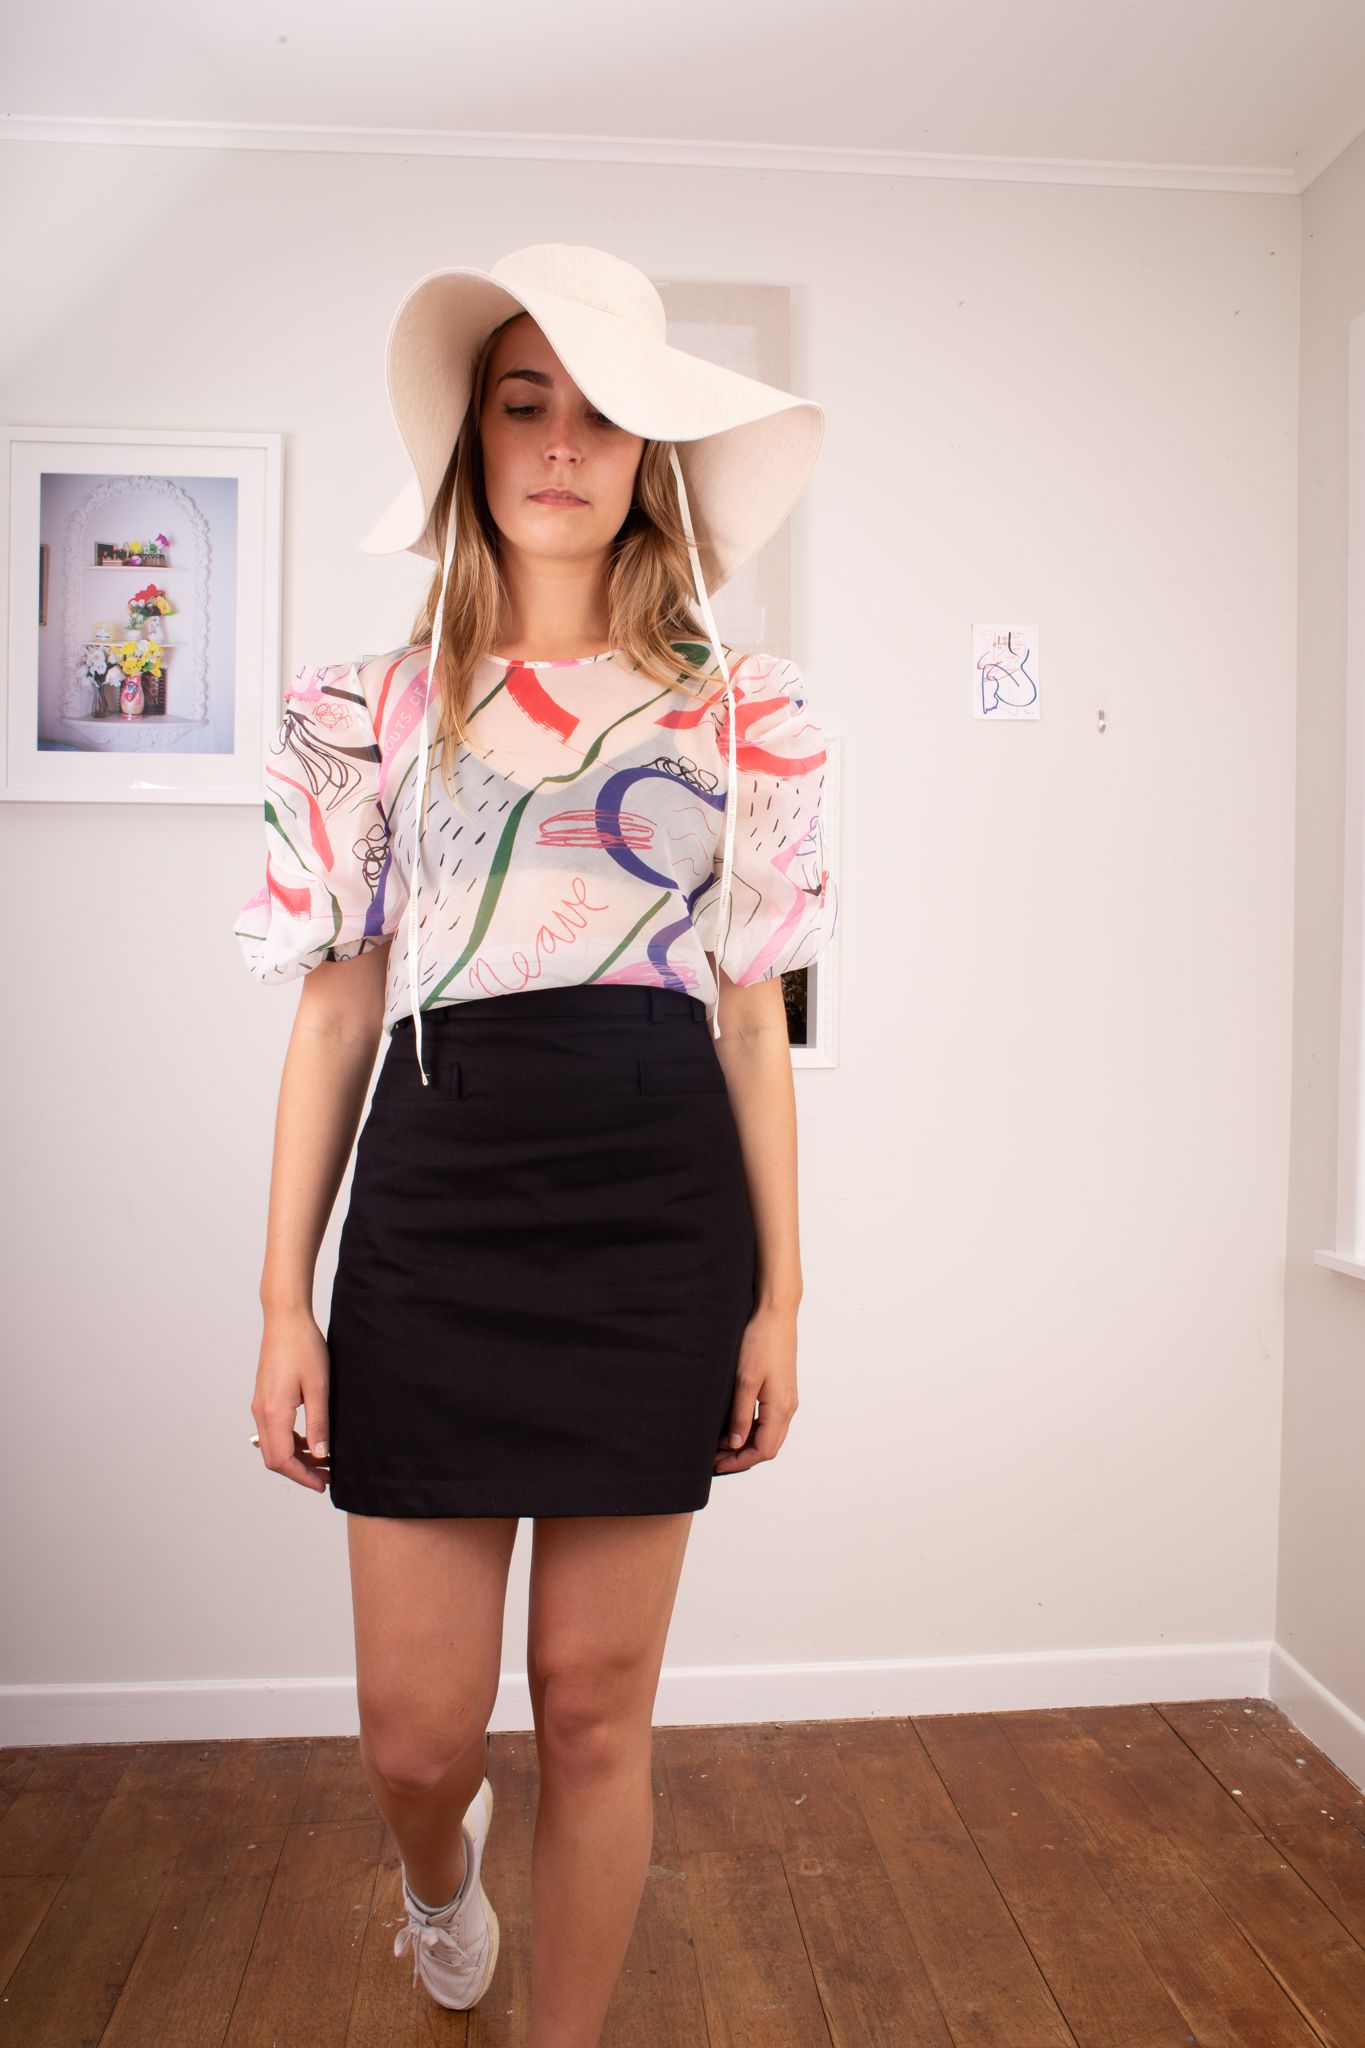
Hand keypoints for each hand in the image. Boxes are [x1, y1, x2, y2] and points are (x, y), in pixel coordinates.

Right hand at [251, 1305, 331, 1493]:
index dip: (303, 1477)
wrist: (285, 1320)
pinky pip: (275, 1430)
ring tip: (324, 1461)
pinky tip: (312, 1441)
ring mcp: (260, 1405)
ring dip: (297, 1458)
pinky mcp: (265, 1398)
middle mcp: (261, 1412)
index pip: (282, 1460)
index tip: (323, 1484)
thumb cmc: (304, 1347)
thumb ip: (319, 1423)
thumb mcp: (318, 1387)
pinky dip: (292, 1442)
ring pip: (274, 1445)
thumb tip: (321, 1455)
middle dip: (300, 1472)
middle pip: (274, 1458)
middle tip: (327, 1477)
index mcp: (273, 1412)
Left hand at [714, 1301, 797, 1473]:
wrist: (776, 1315)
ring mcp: (787, 1399)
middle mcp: (788, 1407)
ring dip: (747, 1444)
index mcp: (780, 1408)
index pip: (763, 1450)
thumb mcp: (745, 1381)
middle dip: (742, 1457)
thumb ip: (741, 1416)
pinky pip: (771, 1421)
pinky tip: (736, 1426)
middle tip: (715, 1458)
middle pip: (768, 1447)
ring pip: (770, 1435)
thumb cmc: (760, 1342)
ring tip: (721, 1445)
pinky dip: (754, 1431)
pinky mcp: (783, 1390)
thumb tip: (736, 1444)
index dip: (739, 1461)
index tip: (717, 1464)